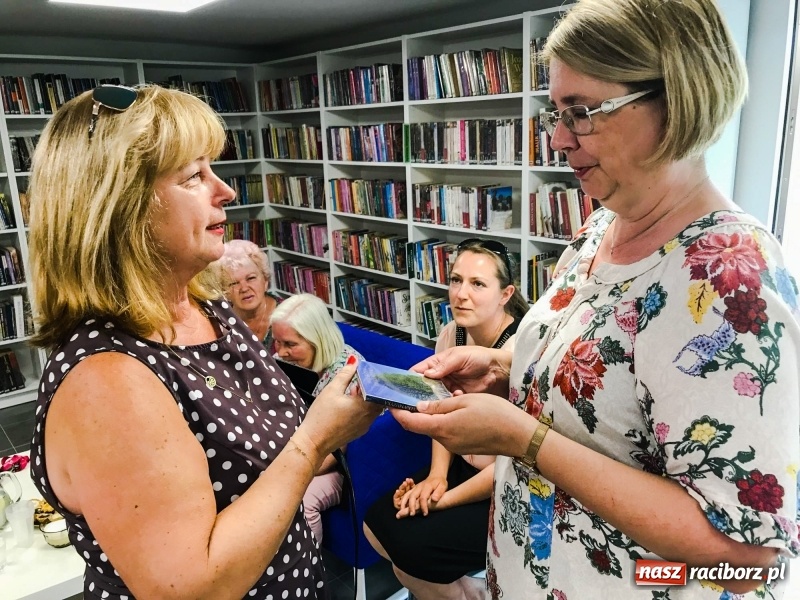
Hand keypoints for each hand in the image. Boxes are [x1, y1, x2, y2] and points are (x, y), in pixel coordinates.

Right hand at [295, 360, 380, 463]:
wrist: (314, 442)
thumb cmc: (321, 416)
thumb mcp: (332, 390)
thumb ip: (345, 374)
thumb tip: (354, 360)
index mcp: (365, 405)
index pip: (378, 388)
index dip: (373, 379)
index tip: (364, 373)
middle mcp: (369, 416)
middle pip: (377, 398)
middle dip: (368, 388)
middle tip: (356, 382)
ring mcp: (365, 426)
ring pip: (372, 407)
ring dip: (364, 398)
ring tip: (350, 392)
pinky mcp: (359, 432)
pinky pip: (366, 416)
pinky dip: (361, 408)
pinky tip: (347, 405)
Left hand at [391, 393, 535, 457]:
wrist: (519, 436)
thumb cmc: (495, 413)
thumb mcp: (465, 401)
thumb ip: (440, 405)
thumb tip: (419, 406)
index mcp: (442, 427)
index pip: (410, 423)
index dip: (398, 413)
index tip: (392, 402)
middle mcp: (445, 441)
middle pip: (422, 426)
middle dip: (417, 412)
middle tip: (418, 393)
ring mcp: (454, 447)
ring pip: (435, 429)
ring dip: (434, 416)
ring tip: (446, 398)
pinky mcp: (463, 448)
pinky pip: (447, 434)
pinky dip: (445, 422)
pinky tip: (457, 411)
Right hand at [396, 474, 448, 517]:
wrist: (436, 475)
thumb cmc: (440, 482)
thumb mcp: (443, 486)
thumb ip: (439, 493)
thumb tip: (434, 499)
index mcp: (427, 487)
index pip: (423, 498)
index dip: (423, 506)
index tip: (425, 514)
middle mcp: (419, 487)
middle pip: (412, 496)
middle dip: (411, 506)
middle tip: (412, 514)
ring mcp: (416, 487)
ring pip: (407, 495)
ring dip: (404, 503)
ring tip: (402, 512)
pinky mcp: (414, 489)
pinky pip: (406, 494)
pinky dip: (403, 500)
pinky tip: (402, 506)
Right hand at [411, 346, 511, 396]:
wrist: (497, 370)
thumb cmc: (479, 357)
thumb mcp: (460, 357)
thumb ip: (444, 365)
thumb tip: (427, 374)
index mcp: (437, 364)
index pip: (418, 372)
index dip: (409, 380)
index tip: (404, 389)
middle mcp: (439, 377)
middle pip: (422, 388)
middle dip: (420, 395)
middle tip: (418, 401)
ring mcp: (447, 389)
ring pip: (433, 398)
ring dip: (435, 401)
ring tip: (439, 400)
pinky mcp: (456, 398)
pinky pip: (447, 404)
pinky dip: (448, 404)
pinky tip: (456, 398)